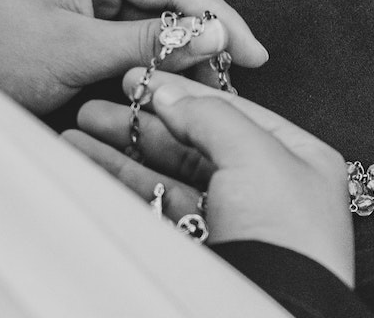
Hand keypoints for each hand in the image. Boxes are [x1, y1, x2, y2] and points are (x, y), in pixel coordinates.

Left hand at [0, 0, 267, 113]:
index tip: (254, 52)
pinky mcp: (76, 23)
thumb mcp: (74, 52)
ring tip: (214, 84)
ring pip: (153, 20)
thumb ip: (148, 42)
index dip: (219, 16)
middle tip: (240, 75)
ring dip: (181, 51)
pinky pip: (129, 37)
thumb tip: (213, 35)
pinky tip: (175, 81)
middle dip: (205, 35)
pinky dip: (154, 60)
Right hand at [62, 70, 354, 286]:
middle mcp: (268, 188)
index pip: (233, 112)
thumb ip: (209, 116)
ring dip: (123, 155)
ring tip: (76, 136)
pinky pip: (158, 210)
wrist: (265, 313)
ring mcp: (233, 222)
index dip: (183, 93)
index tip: (139, 79)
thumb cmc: (286, 235)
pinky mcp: (204, 252)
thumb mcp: (254, 155)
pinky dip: (125, 188)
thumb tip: (170, 93)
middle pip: (194, 144)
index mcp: (298, 158)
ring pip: (169, 178)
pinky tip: (91, 170)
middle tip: (95, 109)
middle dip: (142, 125)